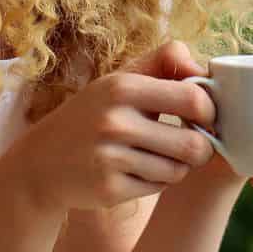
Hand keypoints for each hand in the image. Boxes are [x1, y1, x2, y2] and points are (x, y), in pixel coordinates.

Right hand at [2, 41, 217, 212]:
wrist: (42, 161)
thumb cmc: (95, 113)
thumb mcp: (121, 79)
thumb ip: (165, 62)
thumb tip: (206, 70)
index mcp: (122, 87)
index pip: (194, 99)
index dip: (210, 111)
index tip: (204, 116)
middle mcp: (114, 122)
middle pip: (194, 144)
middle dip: (202, 148)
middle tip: (193, 145)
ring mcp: (110, 158)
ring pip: (178, 170)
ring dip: (177, 166)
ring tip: (159, 156)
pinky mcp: (109, 189)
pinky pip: (159, 187)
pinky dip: (157, 181)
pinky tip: (138, 171)